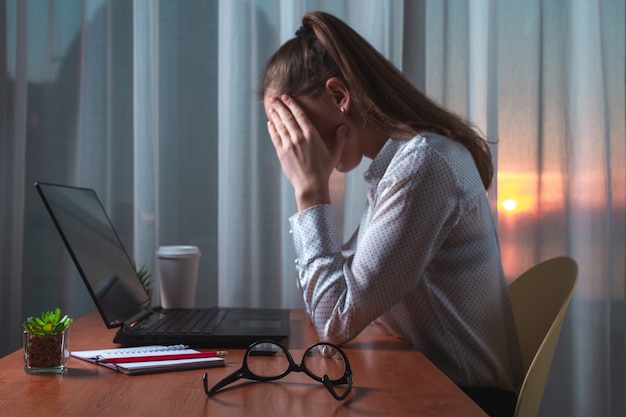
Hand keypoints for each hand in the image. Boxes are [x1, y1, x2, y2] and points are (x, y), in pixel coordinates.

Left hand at [267, 95, 345, 210]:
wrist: (311, 184)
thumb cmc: (324, 170)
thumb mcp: (335, 153)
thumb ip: (340, 138)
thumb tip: (344, 127)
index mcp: (312, 134)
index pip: (300, 114)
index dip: (292, 104)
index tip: (287, 97)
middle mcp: (299, 137)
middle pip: (287, 117)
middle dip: (280, 106)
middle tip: (275, 98)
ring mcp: (289, 144)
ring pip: (280, 125)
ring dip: (275, 115)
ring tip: (271, 107)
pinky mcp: (282, 153)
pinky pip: (275, 137)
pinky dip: (272, 128)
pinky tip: (270, 123)